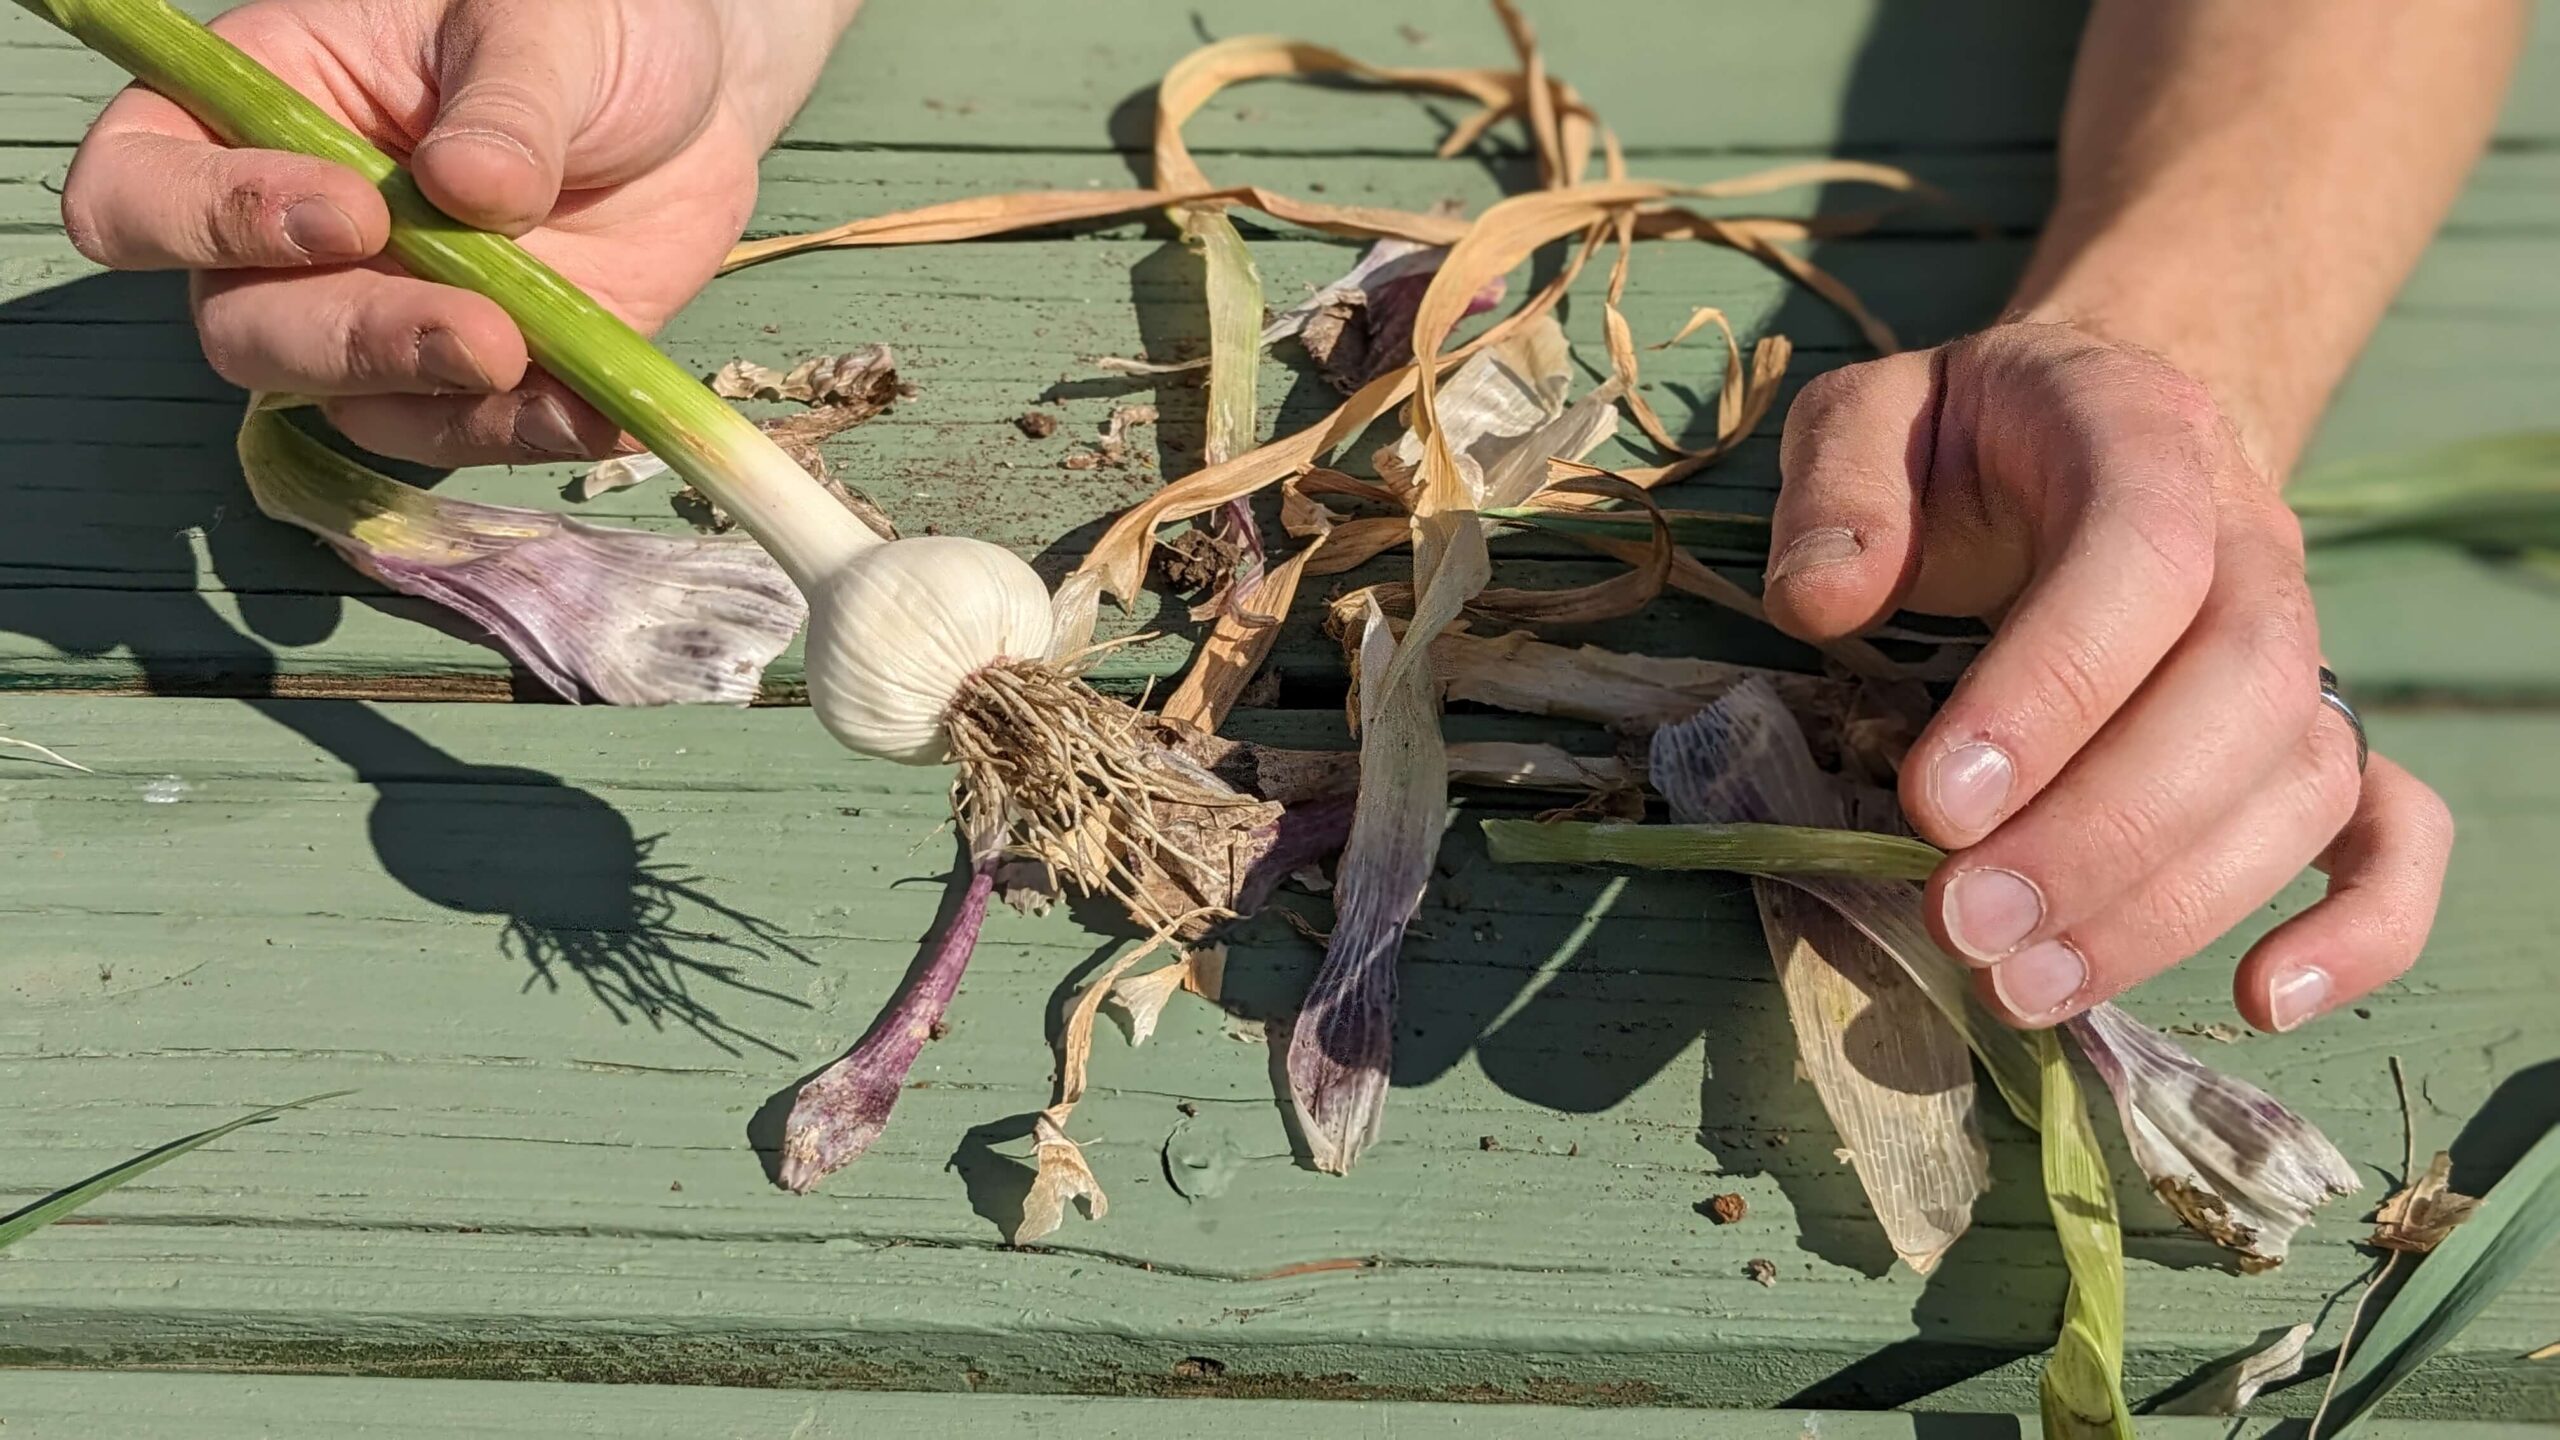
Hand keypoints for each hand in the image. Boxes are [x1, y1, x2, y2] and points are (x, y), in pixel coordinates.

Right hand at [60, 0, 856, 465]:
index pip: (140, 186)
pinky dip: (526, 432)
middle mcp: (286, 236)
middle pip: (243, 327)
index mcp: (256, 110)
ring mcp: (376, 316)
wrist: (691, 107)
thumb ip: (504, 107)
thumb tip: (466, 187)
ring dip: (437, 397)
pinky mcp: (466, 381)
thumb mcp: (544, 27)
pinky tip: (597, 408)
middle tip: (474, 328)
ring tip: (533, 361)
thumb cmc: (583, 31)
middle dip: (352, 338)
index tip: (351, 213)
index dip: (209, 218)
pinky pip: (464, 435)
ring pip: (348, 398)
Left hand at [1768, 322, 2454, 1032]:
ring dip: (2171, 905)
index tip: (1937, 805)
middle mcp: (2250, 543)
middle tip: (1964, 923)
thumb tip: (1820, 598)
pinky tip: (2256, 1001)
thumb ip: (1837, 487)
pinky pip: (2396, 831)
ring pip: (2299, 783)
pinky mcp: (2315, 736)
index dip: (2052, 691)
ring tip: (2023, 984)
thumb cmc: (1953, 444)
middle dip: (2101, 832)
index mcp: (2138, 437)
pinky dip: (2364, 928)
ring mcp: (2301, 645)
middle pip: (2241, 692)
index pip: (2139, 557)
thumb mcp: (1867, 418)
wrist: (2070, 428)